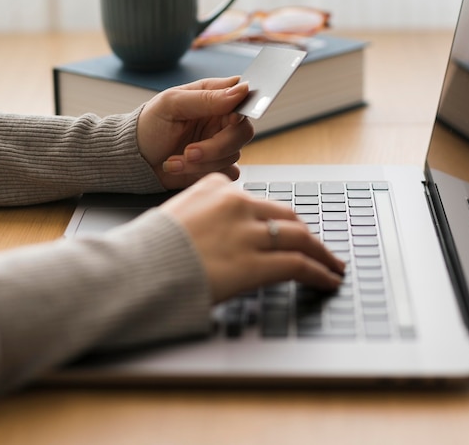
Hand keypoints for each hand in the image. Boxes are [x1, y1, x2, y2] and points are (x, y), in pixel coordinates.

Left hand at [137, 77, 254, 188]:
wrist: (133, 160)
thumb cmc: (147, 126)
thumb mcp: (172, 104)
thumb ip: (206, 98)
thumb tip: (239, 90)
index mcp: (212, 97)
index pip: (243, 98)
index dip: (242, 110)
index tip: (230, 119)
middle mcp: (220, 120)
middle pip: (242, 132)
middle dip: (216, 146)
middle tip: (189, 151)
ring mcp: (219, 144)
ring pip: (233, 155)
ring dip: (201, 162)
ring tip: (175, 159)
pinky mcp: (215, 165)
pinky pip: (228, 172)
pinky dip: (203, 173)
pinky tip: (180, 168)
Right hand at [161, 173, 345, 302]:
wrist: (136, 268)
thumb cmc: (150, 247)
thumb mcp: (178, 212)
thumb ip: (208, 212)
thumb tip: (224, 230)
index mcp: (218, 187)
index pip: (261, 203)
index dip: (281, 221)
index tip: (292, 231)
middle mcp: (238, 204)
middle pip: (287, 216)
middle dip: (307, 234)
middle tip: (320, 249)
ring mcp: (248, 232)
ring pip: (300, 238)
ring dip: (322, 254)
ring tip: (332, 266)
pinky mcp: (254, 263)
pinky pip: (298, 265)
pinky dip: (319, 272)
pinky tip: (327, 280)